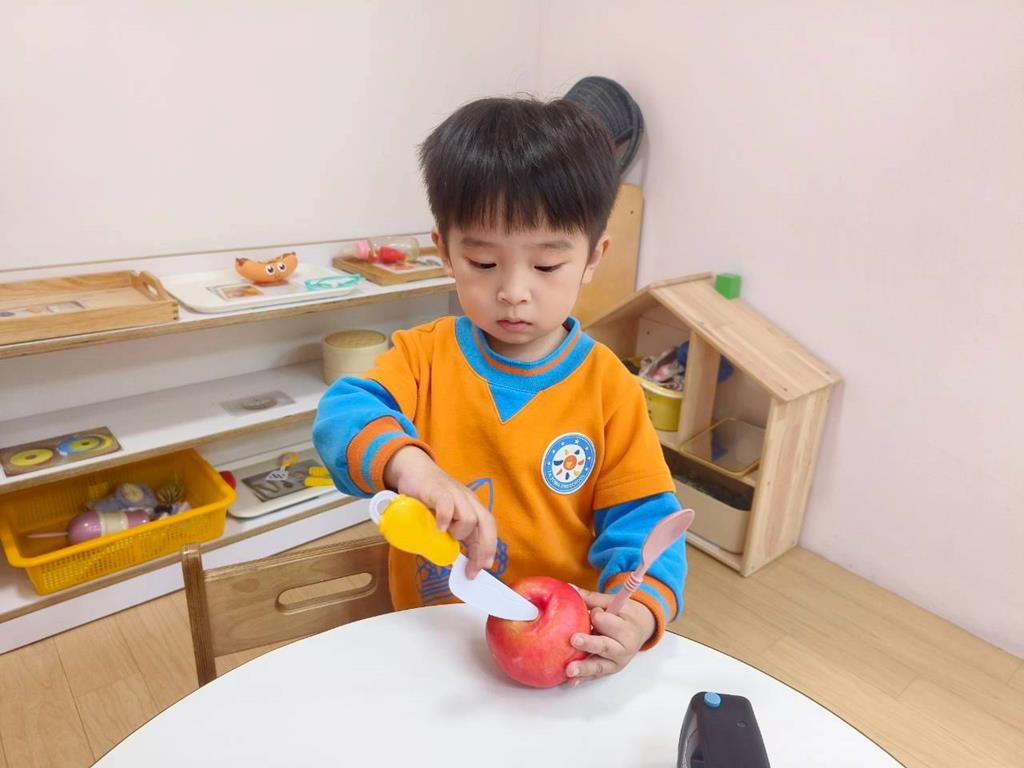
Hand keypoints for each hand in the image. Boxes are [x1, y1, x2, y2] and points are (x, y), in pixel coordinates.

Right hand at [383, 446, 496, 577]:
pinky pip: (447, 504)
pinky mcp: (438, 490)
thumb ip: (450, 533)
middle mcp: (468, 500)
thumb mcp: (443, 518)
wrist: (413, 469)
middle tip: (473, 567)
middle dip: (484, 547)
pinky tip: (439, 528)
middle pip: (486, 523)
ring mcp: (454, 493)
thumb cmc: (428, 496)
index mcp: (472, 507)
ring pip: (470, 517)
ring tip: (444, 534)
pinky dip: (446, 518)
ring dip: (459, 533)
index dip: (487, 550)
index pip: (488, 529)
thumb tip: (451, 560)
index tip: (480, 569)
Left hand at [564, 588, 656, 686]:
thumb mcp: (613, 603)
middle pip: (605, 646)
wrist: (640, 630)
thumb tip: (570, 588)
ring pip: (599, 665)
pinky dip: (583, 679)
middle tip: (574, 640)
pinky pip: (595, 675)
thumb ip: (592, 598)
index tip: (594, 611)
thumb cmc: (624, 615)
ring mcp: (617, 662)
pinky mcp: (609, 670)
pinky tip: (570, 682)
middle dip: (590, 644)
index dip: (598, 615)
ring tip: (569, 670)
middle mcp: (624, 648)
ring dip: (584, 668)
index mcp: (626, 628)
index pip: (608, 622)